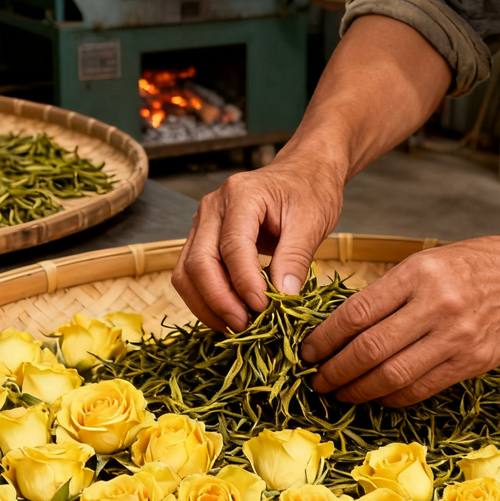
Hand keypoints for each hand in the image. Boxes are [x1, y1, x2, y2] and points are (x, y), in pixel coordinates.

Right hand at [172, 158, 345, 333]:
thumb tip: (283, 298)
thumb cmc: (310, 191)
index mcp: (242, 195)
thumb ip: (295, 258)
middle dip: (219, 301)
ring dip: (207, 305)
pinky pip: (192, 273)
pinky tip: (230, 315)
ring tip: (237, 327)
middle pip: (199, 262)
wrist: (303, 173)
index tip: (264, 309)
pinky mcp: (203, 238)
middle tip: (246, 327)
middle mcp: (213, 206)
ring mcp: (203, 222)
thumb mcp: (312, 222)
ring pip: (187, 272)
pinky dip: (206, 298)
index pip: (232, 247)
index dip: (245, 283)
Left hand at [302, 235, 499, 406]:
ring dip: (358, 391)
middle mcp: (437, 305)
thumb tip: (341, 329)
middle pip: (369, 349)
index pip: (356, 313)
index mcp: (418, 273)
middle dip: (335, 371)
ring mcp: (458, 337)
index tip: (307, 351)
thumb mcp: (427, 261)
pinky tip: (376, 397)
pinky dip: (392, 398)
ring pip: (392, 376)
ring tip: (340, 394)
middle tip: (316, 380)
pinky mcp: (473, 362)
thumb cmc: (476, 264)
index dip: (324, 338)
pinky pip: (421, 389)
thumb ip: (389, 293)